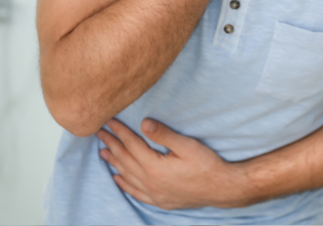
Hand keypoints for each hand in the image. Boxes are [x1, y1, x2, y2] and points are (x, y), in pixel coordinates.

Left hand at [96, 118, 250, 209]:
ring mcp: (154, 194)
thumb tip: (143, 124)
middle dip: (112, 144)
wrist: (222, 189)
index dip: (120, 132)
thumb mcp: (187, 145)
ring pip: (127, 176)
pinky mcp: (160, 200)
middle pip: (125, 160)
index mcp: (155, 167)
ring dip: (114, 163)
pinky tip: (117, 178)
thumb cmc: (207, 164)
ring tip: (103, 152)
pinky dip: (125, 184)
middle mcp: (150, 182)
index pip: (132, 145)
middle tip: (100, 133)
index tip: (109, 121)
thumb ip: (164, 135)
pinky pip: (136, 192)